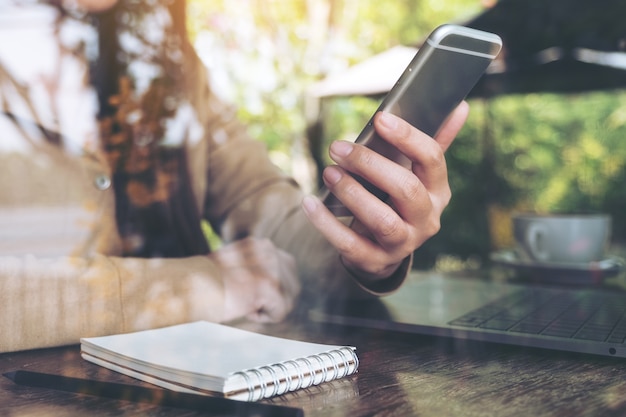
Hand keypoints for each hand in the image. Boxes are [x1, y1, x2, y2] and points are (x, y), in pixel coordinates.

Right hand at [210, 237, 299, 322]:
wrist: (189, 287)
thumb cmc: (209, 284)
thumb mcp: (238, 267)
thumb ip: (259, 269)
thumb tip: (283, 289)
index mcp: (262, 245)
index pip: (288, 269)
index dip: (274, 288)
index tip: (250, 292)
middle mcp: (269, 250)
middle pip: (293, 285)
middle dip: (275, 299)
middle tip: (248, 301)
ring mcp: (270, 266)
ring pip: (288, 300)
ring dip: (268, 308)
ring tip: (245, 303)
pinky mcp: (269, 284)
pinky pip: (280, 312)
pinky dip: (263, 317)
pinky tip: (245, 309)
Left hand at [302, 102, 468, 280]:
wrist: (385, 250)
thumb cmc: (398, 201)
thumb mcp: (418, 176)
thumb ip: (434, 143)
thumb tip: (459, 107)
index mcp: (438, 191)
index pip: (432, 160)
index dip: (408, 137)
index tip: (379, 118)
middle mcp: (427, 220)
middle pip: (406, 190)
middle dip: (370, 165)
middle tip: (337, 147)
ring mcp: (404, 244)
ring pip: (382, 220)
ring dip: (352, 194)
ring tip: (328, 172)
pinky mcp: (376, 261)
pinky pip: (350, 244)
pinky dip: (327, 224)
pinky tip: (310, 203)